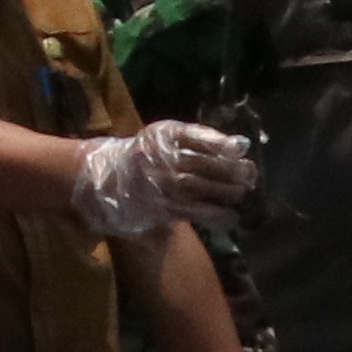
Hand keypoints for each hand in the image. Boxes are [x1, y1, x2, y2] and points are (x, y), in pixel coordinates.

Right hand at [67, 122, 251, 237]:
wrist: (102, 178)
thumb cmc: (143, 157)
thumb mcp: (165, 139)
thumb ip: (199, 140)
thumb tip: (241, 146)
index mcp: (163, 135)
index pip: (198, 137)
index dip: (222, 145)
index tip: (241, 152)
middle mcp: (160, 157)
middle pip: (203, 162)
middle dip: (230, 170)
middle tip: (250, 175)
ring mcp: (158, 183)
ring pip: (198, 187)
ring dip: (225, 191)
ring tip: (243, 194)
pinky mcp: (158, 206)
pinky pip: (190, 211)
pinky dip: (214, 214)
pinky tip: (230, 216)